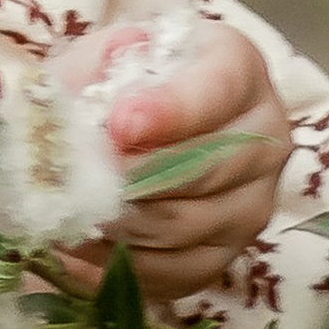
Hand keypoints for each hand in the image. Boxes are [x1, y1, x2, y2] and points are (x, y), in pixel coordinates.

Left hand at [51, 18, 290, 308]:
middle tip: (74, 180)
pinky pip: (177, 274)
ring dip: (118, 224)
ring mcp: (252, 203)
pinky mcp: (226, 255)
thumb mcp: (102, 55)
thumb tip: (100, 84)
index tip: (119, 125)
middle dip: (132, 178)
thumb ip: (97, 64)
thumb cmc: (119, 82)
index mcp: (239, 69)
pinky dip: (122, 266)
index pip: (218, 89)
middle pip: (205, 169)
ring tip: (64, 215)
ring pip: (185, 226)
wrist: (134, 123)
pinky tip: (79, 249)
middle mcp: (263, 137)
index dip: (170, 111)